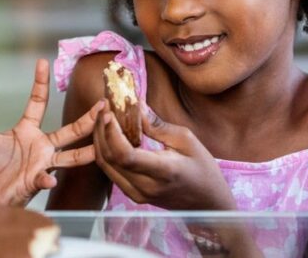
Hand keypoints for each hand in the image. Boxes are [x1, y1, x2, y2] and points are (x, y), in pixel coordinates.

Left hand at [0, 59, 101, 206]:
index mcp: (27, 131)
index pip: (38, 102)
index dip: (41, 82)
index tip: (43, 61)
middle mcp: (41, 145)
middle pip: (70, 129)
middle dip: (88, 118)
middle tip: (105, 104)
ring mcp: (42, 164)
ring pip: (71, 156)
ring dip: (86, 151)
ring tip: (101, 146)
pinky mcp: (35, 182)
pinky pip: (44, 180)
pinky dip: (46, 181)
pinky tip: (48, 180)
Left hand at [94, 106, 234, 209]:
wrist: (208, 203)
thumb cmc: (203, 169)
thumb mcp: (186, 140)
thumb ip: (157, 125)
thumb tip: (136, 104)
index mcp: (163, 172)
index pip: (125, 155)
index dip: (111, 132)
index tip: (109, 111)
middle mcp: (145, 187)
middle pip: (109, 158)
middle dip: (100, 130)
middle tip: (103, 106)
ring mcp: (137, 194)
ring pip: (105, 166)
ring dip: (99, 139)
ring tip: (103, 116)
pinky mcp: (133, 195)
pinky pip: (111, 171)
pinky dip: (106, 151)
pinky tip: (110, 134)